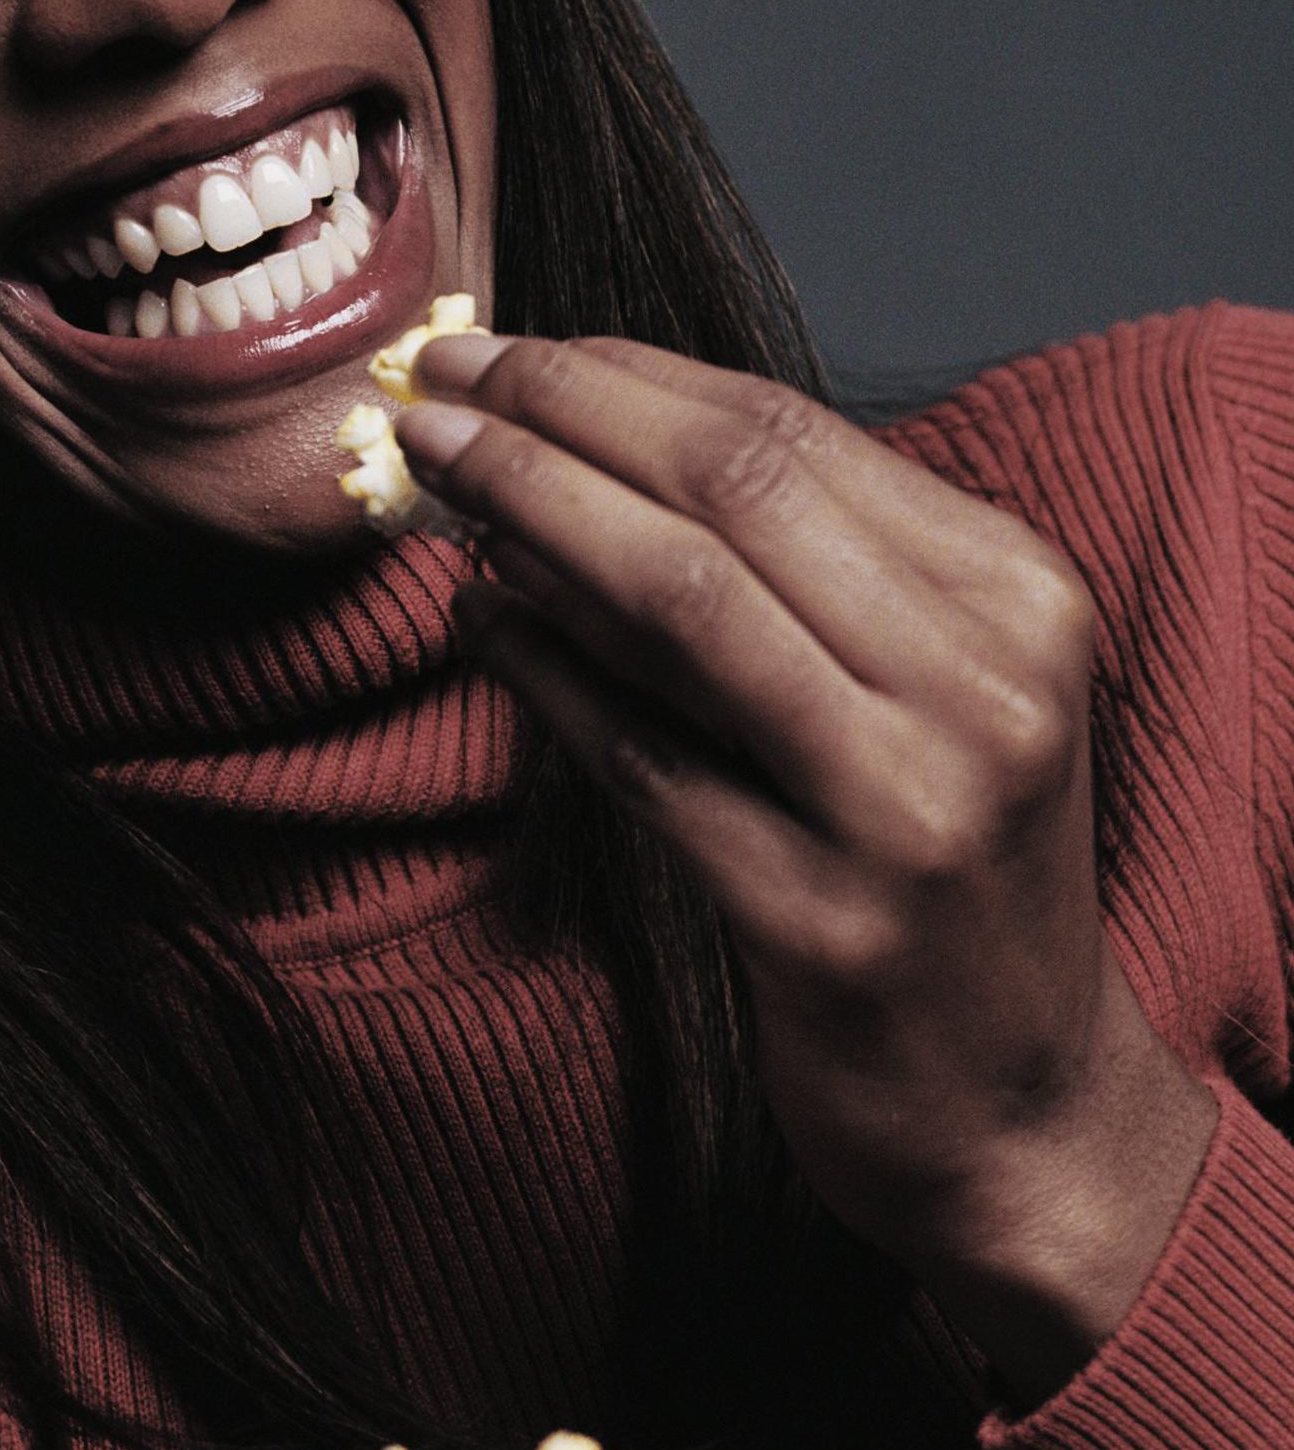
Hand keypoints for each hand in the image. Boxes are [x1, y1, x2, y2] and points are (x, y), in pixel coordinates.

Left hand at [397, 332, 1215, 1400]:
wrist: (1018, 1104)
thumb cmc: (936, 863)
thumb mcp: (914, 687)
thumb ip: (782, 568)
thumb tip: (567, 440)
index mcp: (1015, 597)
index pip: (787, 431)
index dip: (617, 374)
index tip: (500, 345)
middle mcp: (982, 686)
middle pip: (730, 488)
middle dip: (555, 415)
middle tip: (433, 386)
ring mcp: (910, 807)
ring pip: (679, 599)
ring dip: (529, 515)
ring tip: (431, 476)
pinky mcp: (819, 919)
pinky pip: (638, 757)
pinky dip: (540, 672)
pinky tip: (475, 625)